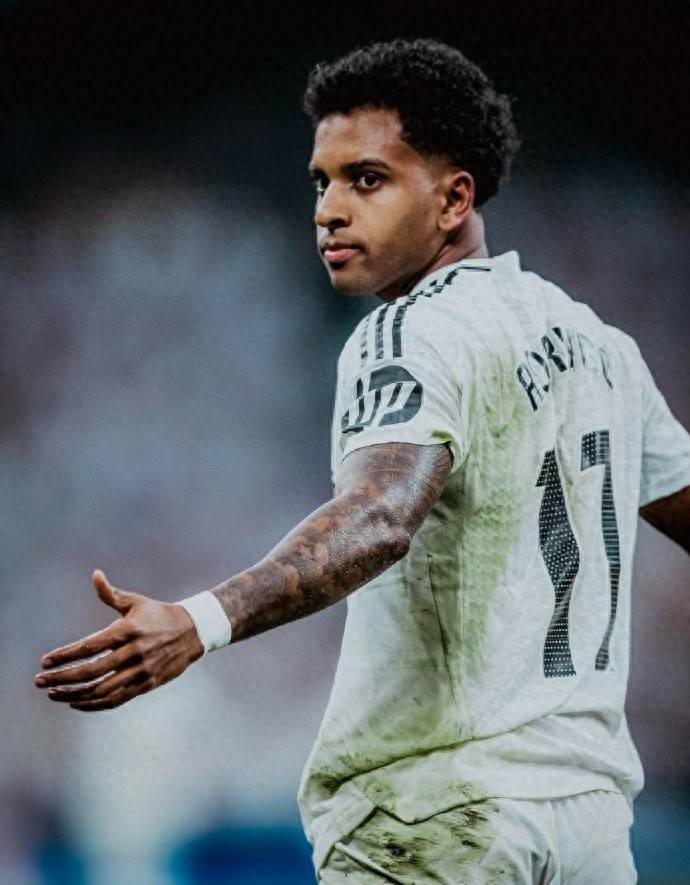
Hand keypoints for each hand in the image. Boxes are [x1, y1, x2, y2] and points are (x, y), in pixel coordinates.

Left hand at [34, 569, 204, 711]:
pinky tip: (76, 703)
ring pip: (101, 689)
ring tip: (54, 693)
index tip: (44, 662)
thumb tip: (95, 575)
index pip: (89, 646)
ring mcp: (141, 671)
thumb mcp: (136, 602)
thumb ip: (111, 594)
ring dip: (74, 694)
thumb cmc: (159, 614)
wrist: (193, 632)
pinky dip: (94, 704)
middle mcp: (133, 652)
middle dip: (62, 678)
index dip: (65, 655)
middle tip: (40, 681)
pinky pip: (116, 699)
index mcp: (127, 630)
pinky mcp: (147, 685)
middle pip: (91, 671)